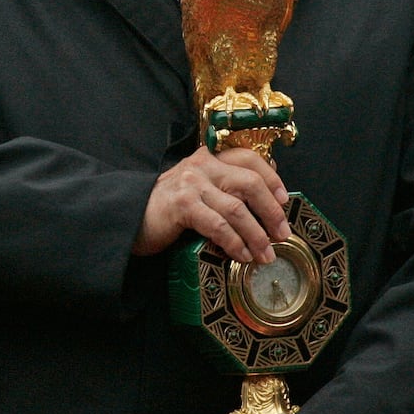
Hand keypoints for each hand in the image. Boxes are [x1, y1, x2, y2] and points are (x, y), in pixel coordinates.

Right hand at [133, 146, 289, 263]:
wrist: (129, 217)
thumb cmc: (166, 209)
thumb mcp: (197, 191)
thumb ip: (222, 190)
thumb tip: (262, 205)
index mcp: (208, 159)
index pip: (249, 158)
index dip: (272, 179)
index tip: (285, 201)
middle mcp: (201, 166)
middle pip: (250, 183)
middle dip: (271, 211)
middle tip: (282, 233)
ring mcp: (191, 184)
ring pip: (237, 208)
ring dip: (256, 235)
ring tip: (265, 254)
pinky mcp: (182, 205)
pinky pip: (218, 225)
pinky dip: (234, 243)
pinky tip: (241, 255)